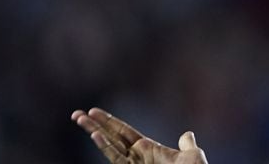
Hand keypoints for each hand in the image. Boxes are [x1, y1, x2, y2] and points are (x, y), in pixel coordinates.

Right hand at [71, 107, 207, 163]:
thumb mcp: (192, 157)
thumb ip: (186, 145)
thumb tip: (187, 134)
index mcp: (148, 149)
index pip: (124, 132)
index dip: (109, 122)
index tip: (93, 111)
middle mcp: (137, 157)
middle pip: (111, 137)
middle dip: (94, 126)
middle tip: (76, 114)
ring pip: (109, 147)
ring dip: (95, 133)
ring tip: (81, 120)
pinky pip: (117, 159)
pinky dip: (106, 147)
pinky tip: (96, 135)